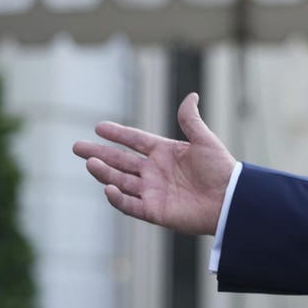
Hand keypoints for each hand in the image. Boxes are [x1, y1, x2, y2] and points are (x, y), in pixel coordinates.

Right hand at [72, 93, 235, 234]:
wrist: (230, 200)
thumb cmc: (221, 169)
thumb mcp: (205, 140)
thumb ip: (191, 120)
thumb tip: (191, 95)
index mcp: (165, 153)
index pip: (135, 141)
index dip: (118, 134)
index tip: (98, 126)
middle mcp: (155, 172)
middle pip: (120, 161)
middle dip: (99, 153)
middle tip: (76, 146)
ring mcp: (152, 191)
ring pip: (120, 180)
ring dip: (103, 172)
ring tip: (89, 162)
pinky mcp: (154, 211)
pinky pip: (130, 204)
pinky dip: (117, 198)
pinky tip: (107, 187)